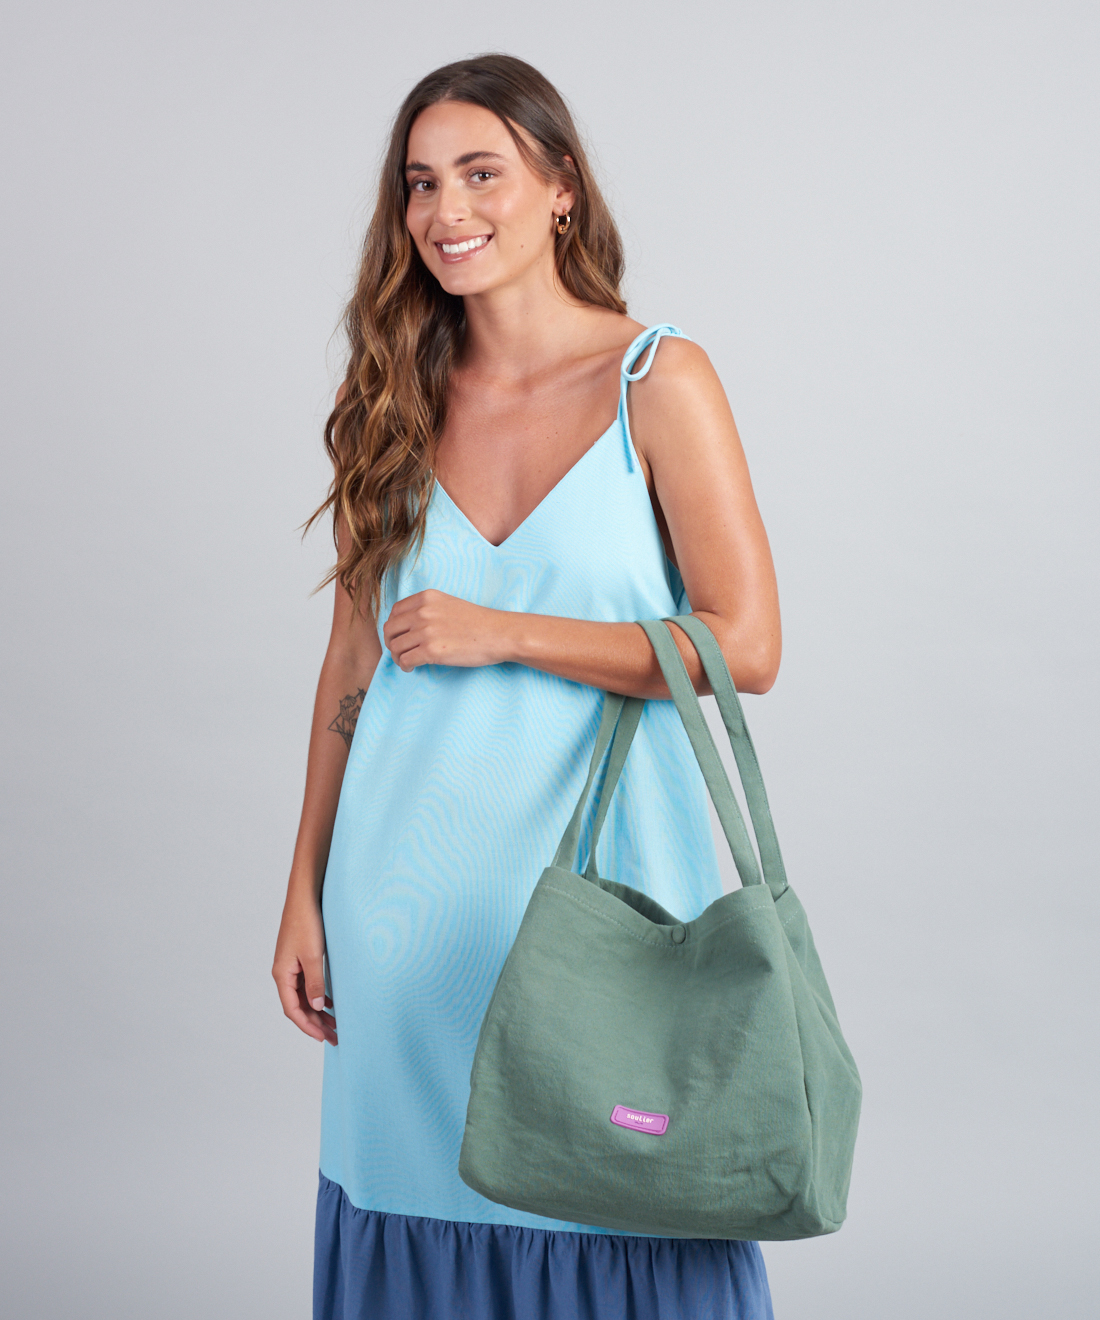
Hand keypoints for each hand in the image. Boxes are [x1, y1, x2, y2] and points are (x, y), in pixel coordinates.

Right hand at [272, 892, 336, 1045]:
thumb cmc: (307, 922)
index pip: (292, 1009)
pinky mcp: (300, 958)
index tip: (322, 1038)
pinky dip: (319, 996)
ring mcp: (292, 965)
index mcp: (282, 975)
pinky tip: (332, 1002)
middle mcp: (284, 973)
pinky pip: (308, 984)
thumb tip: (317, 1007)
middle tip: (335, 1037)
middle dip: (315, 1023)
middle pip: (299, 1006)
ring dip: (318, 1011)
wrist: (305, 895)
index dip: (307, 1026)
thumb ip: (315, 983)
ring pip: (304, 996)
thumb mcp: (313, 956)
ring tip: (336, 1025)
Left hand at [384, 588, 511, 670]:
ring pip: (395, 647)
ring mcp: (426, 631)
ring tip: (406, 662)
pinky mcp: (431, 651)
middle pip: (390, 629)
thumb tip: (408, 627)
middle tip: (399, 651)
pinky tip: (411, 668)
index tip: (399, 635)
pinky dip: (405, 666)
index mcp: (426, 598)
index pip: (395, 611)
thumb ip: (428, 610)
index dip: (393, 626)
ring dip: (398, 657)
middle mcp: (423, 612)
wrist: (499, 634)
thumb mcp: (449, 604)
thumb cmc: (478, 622)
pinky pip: (405, 660)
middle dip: (391, 642)